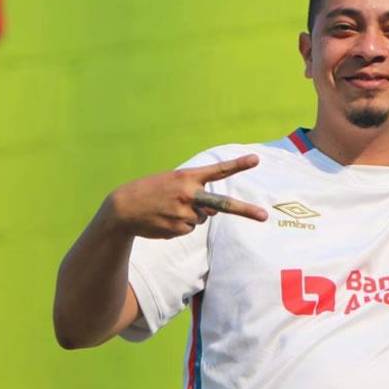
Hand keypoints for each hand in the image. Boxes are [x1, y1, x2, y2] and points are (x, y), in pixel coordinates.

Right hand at [104, 154, 267, 238]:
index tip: (256, 159)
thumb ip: (196, 193)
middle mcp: (189, 195)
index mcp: (187, 178)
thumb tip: (213, 213)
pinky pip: (190, 228)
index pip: (217, 170)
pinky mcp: (179, 228)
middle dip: (245, 211)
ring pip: (202, 219)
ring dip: (189, 215)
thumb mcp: (172, 183)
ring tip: (168, 210)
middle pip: (222, 205)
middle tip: (265, 216)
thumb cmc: (151, 192)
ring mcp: (185, 213)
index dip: (238, 165)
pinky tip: (164, 219)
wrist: (123, 208)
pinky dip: (180, 226)